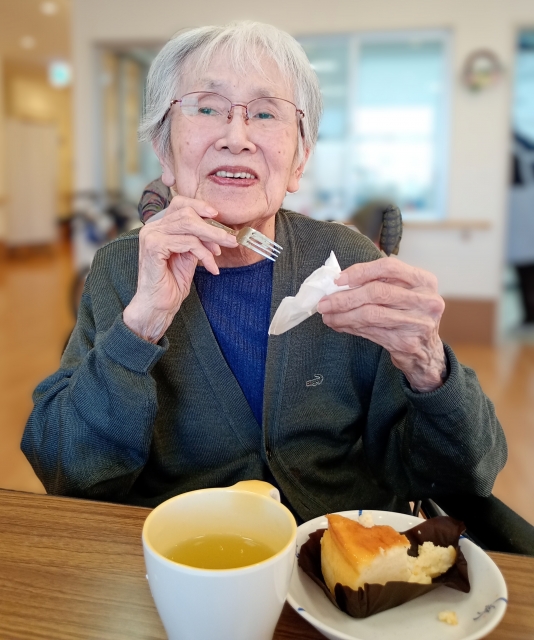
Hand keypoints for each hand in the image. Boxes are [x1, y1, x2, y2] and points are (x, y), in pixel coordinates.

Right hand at [123, 196, 237, 342]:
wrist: (157, 306)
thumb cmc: (171, 283)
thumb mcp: (188, 256)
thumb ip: (196, 240)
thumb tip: (216, 229)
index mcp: (158, 227)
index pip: (179, 204)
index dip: (200, 206)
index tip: (218, 215)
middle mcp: (152, 228)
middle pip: (187, 213)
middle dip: (212, 226)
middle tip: (230, 239)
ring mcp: (151, 236)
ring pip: (189, 225)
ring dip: (212, 239)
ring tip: (224, 251)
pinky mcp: (154, 247)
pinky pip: (188, 242)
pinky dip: (204, 254)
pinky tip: (211, 267)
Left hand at [317, 258, 446, 391]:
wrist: (427, 352)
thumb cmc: (409, 316)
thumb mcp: (404, 293)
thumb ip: (378, 284)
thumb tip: (338, 283)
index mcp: (425, 281)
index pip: (389, 267)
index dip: (360, 271)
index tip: (338, 279)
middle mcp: (426, 300)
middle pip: (377, 292)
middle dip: (345, 297)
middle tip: (324, 302)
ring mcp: (418, 323)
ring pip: (371, 314)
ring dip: (343, 315)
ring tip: (328, 316)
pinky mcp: (406, 343)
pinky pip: (370, 332)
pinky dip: (350, 327)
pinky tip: (339, 325)